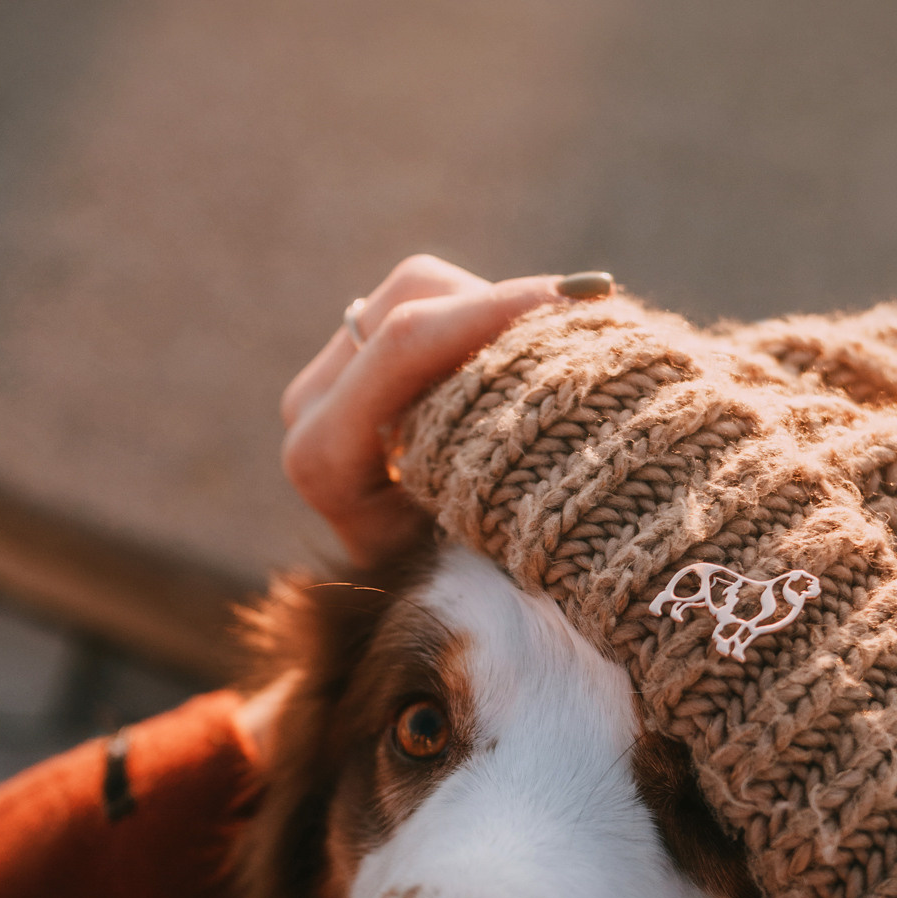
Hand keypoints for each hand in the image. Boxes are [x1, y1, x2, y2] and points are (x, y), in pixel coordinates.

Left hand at [280, 255, 608, 565]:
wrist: (424, 607)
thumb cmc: (463, 593)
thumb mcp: (482, 552)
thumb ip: (505, 476)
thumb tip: (575, 376)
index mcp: (322, 457)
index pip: (404, 346)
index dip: (492, 312)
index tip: (582, 301)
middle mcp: (310, 407)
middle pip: (409, 302)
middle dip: (500, 305)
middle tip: (586, 319)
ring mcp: (328, 377)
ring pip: (419, 289)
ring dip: (494, 309)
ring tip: (560, 343)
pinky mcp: (356, 359)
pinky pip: (424, 303)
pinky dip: (483, 315)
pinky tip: (537, 339)